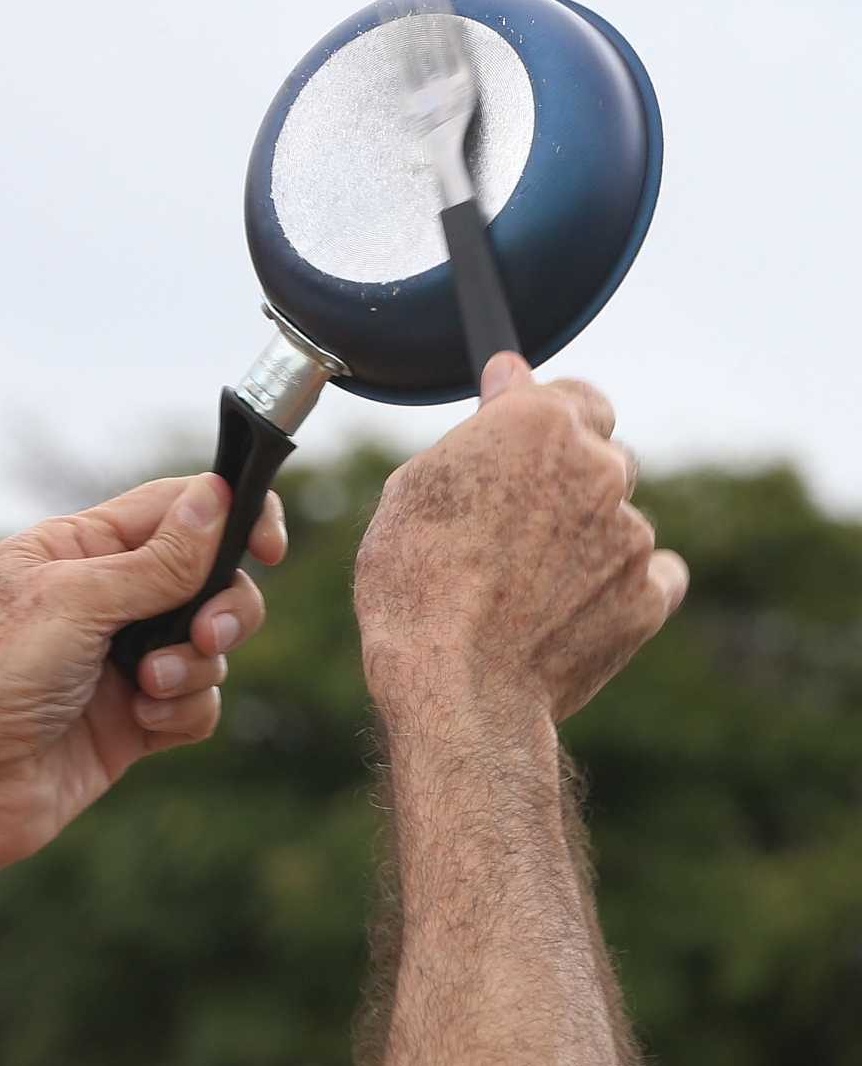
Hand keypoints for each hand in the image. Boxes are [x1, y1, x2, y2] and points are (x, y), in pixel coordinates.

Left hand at [0, 474, 283, 882]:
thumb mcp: (77, 599)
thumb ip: (158, 559)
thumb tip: (216, 497)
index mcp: (75, 549)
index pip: (174, 510)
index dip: (230, 518)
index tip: (268, 546)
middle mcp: (100, 600)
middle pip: (208, 579)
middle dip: (222, 605)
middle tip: (206, 633)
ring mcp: (117, 664)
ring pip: (209, 646)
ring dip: (195, 665)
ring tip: (149, 687)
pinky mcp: (130, 724)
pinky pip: (195, 704)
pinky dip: (183, 711)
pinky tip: (145, 723)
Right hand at [354, 353, 688, 725]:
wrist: (456, 684)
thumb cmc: (415, 585)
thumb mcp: (414, 490)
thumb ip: (477, 431)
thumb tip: (510, 381)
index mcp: (538, 424)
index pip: (571, 395)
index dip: (544, 421)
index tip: (520, 443)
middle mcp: (599, 466)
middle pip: (600, 457)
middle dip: (565, 483)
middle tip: (509, 531)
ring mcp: (632, 531)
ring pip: (617, 521)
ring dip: (583, 541)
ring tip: (524, 589)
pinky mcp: (650, 592)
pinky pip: (649, 575)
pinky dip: (617, 587)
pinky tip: (567, 612)